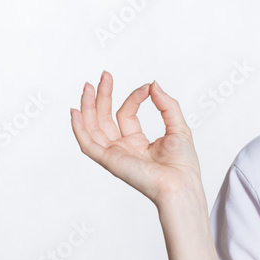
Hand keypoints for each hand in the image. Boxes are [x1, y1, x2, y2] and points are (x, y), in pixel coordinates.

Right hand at [69, 71, 201, 205]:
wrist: (181, 183)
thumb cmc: (183, 164)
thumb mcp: (178, 126)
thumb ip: (167, 105)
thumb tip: (154, 84)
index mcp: (138, 142)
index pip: (127, 114)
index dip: (135, 98)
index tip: (147, 88)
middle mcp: (123, 148)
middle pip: (105, 118)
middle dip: (103, 96)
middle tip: (104, 76)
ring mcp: (115, 154)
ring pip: (94, 127)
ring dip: (89, 106)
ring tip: (89, 86)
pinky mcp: (109, 161)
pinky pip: (87, 144)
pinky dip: (79, 128)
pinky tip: (75, 112)